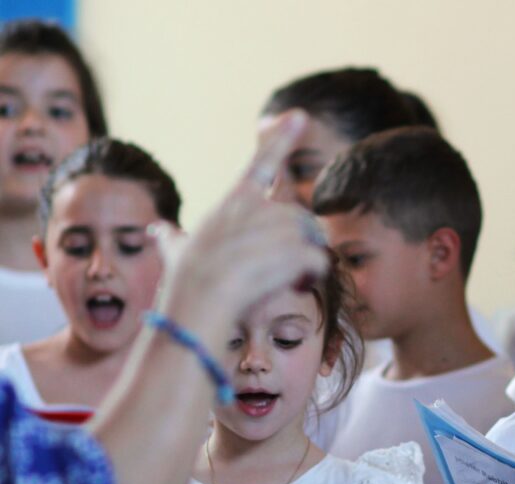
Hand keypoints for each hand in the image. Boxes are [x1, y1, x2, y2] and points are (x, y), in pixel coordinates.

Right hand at [157, 111, 327, 345]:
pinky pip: (319, 260)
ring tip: (281, 279)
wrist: (199, 299)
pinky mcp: (294, 249)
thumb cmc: (186, 279)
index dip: (282, 138)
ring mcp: (278, 226)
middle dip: (298, 243)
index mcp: (235, 201)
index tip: (300, 115)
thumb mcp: (174, 250)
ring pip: (314, 239)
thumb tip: (157, 230)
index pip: (262, 163)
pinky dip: (312, 275)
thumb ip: (171, 238)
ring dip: (305, 261)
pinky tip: (293, 284)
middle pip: (301, 218)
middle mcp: (261, 207)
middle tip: (278, 268)